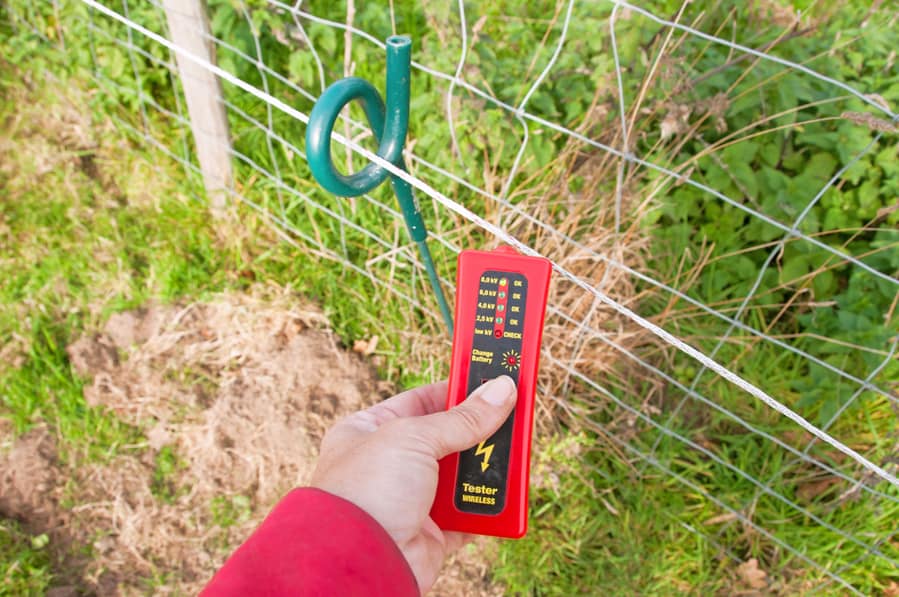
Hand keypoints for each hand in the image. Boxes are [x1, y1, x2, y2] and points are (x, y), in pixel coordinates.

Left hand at [310, 376, 516, 592]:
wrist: (359, 560)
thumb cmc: (367, 490)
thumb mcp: (415, 437)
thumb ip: (462, 418)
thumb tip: (501, 390)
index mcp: (370, 431)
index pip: (421, 400)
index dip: (456, 388)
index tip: (489, 377)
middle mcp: (390, 464)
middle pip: (447, 438)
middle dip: (480, 429)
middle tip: (513, 412)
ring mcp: (410, 500)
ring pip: (462, 476)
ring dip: (487, 467)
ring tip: (514, 453)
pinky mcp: (431, 534)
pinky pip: (470, 515)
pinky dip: (489, 507)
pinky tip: (507, 494)